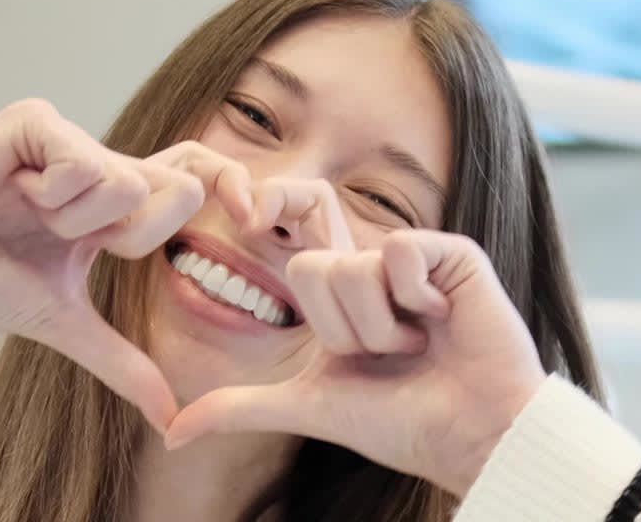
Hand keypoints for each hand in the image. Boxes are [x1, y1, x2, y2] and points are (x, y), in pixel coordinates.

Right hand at [0, 99, 251, 432]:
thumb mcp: (62, 321)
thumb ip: (121, 360)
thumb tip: (169, 415)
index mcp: (116, 204)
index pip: (196, 183)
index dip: (235, 194)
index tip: (256, 222)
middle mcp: (104, 163)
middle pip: (179, 187)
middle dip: (128, 233)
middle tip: (64, 237)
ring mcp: (74, 137)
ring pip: (128, 182)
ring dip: (73, 221)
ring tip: (26, 214)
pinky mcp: (39, 119)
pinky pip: (84, 162)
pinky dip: (49, 195)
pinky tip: (12, 191)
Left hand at [165, 229, 546, 496]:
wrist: (468, 436)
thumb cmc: (397, 422)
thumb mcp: (309, 405)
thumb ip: (240, 406)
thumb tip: (172, 432)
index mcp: (337, 291)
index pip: (289, 229)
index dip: (269, 205)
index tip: (248, 213)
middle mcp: (370, 266)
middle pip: (310, 269)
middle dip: (342, 332)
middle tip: (386, 351)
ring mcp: (410, 257)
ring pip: (352, 269)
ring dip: (382, 328)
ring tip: (419, 343)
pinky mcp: (449, 253)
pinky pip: (400, 251)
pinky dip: (416, 300)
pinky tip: (443, 319)